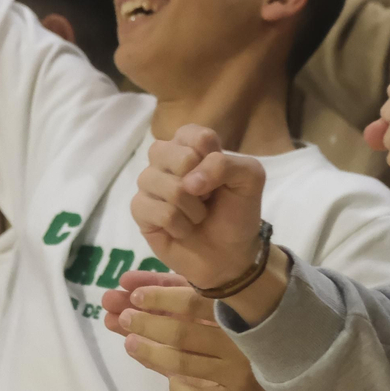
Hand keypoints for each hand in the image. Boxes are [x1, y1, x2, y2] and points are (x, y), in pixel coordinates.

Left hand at [103, 270, 262, 389]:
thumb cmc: (233, 317)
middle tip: (123, 315)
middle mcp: (237, 341)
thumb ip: (175, 291)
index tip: (134, 293)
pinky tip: (149, 361)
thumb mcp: (211, 300)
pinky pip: (192, 388)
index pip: (194, 301)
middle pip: (184, 332)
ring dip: (150, 351)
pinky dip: (170, 376)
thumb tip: (128, 282)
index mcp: (234, 309)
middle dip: (148, 323)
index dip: (161, 296)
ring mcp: (234, 370)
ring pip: (184, 363)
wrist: (281, 353)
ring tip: (129, 341)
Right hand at [132, 125, 266, 290]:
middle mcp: (166, 158)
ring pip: (160, 183)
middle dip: (197, 183)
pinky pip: (154, 210)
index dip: (210, 159)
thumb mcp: (249, 179)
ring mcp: (149, 183)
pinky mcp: (140, 210)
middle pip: (166, 152)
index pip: (193, 135)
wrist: (230, 255)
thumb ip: (225, 165)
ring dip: (190, 208)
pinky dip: (178, 224)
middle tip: (207, 198)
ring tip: (197, 216)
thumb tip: (188, 182)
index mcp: (191, 144)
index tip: (221, 178)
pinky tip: (183, 229)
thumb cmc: (237, 213)